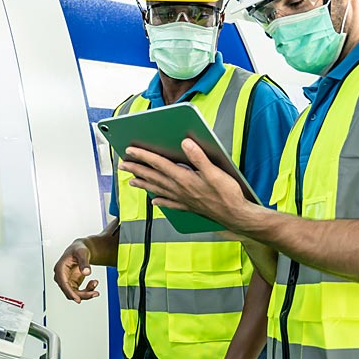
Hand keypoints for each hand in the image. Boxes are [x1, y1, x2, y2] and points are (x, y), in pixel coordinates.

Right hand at [52, 238, 99, 302]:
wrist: (81, 249)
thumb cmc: (78, 249)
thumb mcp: (82, 253)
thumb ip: (84, 262)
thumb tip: (86, 272)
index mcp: (60, 268)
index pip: (63, 283)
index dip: (70, 292)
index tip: (78, 299)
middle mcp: (61, 276)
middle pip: (69, 291)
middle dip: (82, 294)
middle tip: (95, 293)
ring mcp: (67, 281)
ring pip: (75, 293)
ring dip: (86, 293)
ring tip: (95, 284)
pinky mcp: (72, 283)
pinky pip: (79, 291)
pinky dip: (87, 290)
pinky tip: (93, 283)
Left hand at [119, 139, 252, 228]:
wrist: (235, 216)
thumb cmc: (227, 194)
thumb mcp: (215, 172)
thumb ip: (199, 157)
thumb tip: (185, 143)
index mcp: (184, 178)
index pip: (159, 164)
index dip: (143, 156)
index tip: (130, 150)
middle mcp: (179, 189)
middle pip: (153, 177)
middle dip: (137, 169)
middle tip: (123, 164)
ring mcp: (183, 199)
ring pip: (158, 190)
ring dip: (143, 184)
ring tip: (131, 181)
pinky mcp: (189, 206)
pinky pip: (170, 203)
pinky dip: (160, 201)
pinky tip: (155, 202)